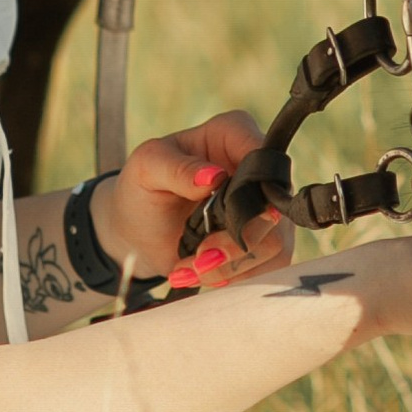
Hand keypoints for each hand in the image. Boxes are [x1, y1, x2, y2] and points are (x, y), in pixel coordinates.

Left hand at [96, 110, 277, 284]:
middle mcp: (257, 169)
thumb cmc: (143, 188)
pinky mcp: (265, 243)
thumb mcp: (147, 168)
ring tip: (190, 268)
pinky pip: (268, 268)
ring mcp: (266, 208)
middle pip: (272, 208)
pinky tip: (199, 274)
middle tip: (199, 256)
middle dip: (234, 242)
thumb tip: (213, 175)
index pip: (262, 155)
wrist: (138, 231)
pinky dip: (231, 278)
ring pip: (273, 244)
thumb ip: (176, 168)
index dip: (251, 187)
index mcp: (232, 134)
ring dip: (228, 265)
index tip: (222, 214)